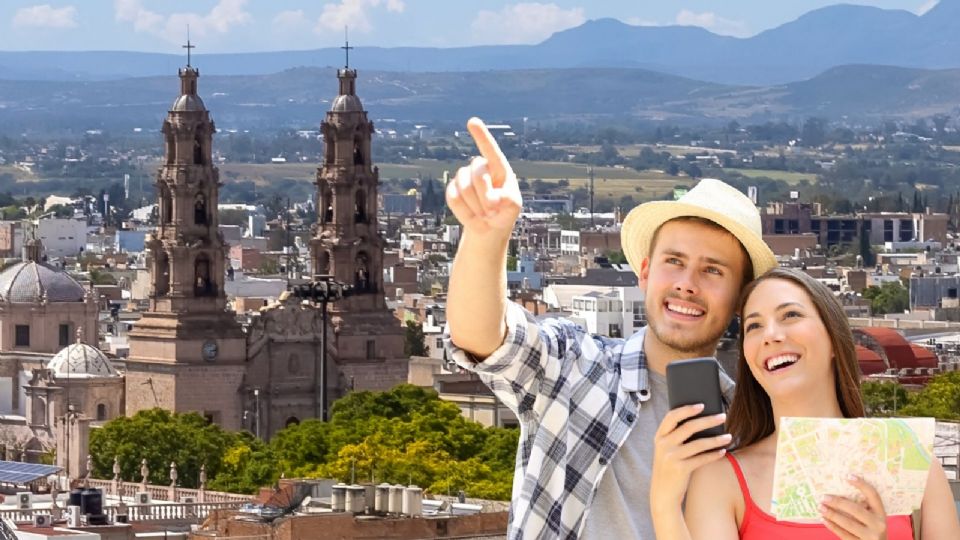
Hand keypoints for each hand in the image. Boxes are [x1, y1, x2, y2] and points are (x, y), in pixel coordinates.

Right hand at [445, 117, 522, 235]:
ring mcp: (464, 177)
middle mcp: (480, 168)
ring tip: (485, 214)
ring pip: (464, 187)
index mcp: (498, 168)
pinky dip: (464, 211)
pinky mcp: (452, 189)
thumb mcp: (513, 207)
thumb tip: (491, 198)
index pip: (490, 150)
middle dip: (486, 195)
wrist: (488, 227)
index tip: (472, 122)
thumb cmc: (504, 212)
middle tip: (493, 210)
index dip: (481, 136)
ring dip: (476, 206)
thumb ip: (507, 200)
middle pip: (478, 173)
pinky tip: (472, 215)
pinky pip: (453, 198)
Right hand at [649, 404, 730, 510]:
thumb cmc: (668, 467)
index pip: (672, 416)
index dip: (687, 409)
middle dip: (708, 420)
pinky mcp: (681, 469)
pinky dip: (714, 454)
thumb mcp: (666, 450)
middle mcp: (663, 445)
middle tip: (722, 416)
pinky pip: (702, 459)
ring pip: (699, 443)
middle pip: (689, 427)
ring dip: (716, 439)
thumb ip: (676, 436)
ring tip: (729, 436)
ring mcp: (671, 457)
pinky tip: (723, 451)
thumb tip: (701, 420)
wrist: (662, 493)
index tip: (702, 405)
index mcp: (659, 436)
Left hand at [820, 475, 887, 539]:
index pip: (874, 496)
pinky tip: (824, 519)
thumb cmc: (871, 530)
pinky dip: (832, 526)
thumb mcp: (873, 518)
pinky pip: (844, 535)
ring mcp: (870, 537)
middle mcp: (878, 525)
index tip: (848, 476)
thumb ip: (863, 508)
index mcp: (881, 514)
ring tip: (820, 507)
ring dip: (832, 514)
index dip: (862, 485)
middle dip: (838, 502)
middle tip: (824, 497)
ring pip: (848, 523)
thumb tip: (839, 491)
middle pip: (856, 510)